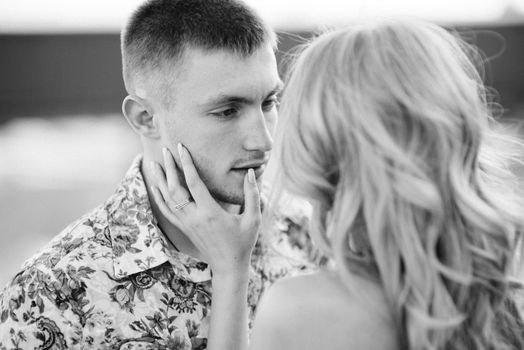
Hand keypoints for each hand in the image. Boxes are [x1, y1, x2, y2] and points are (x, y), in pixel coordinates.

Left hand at [150, 144, 261, 275]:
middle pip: (175, 188)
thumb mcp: (253, 219)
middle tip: (165, 150)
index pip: (194, 182)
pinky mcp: (184, 229)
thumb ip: (252, 194)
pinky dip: (159, 197)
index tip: (181, 148)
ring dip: (161, 180)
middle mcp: (194, 217)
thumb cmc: (243, 242)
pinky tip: (155, 187)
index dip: (186, 163)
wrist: (228, 266)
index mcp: (210, 212)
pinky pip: (167, 211)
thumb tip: (251, 172)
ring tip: (156, 163)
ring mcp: (187, 224)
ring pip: (167, 199)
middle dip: (170, 167)